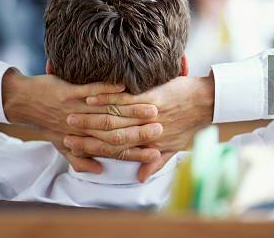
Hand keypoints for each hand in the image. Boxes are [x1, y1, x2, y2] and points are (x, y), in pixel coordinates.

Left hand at [1, 68, 163, 171]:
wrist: (23, 103)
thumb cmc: (45, 124)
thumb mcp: (60, 147)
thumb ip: (80, 160)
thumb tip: (98, 172)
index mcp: (82, 140)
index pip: (113, 150)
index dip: (135, 153)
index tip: (155, 152)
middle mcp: (81, 128)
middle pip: (116, 133)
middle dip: (140, 132)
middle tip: (160, 129)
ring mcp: (75, 109)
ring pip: (107, 112)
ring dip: (131, 109)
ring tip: (151, 108)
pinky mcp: (69, 92)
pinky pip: (91, 90)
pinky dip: (107, 89)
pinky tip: (123, 86)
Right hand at [66, 74, 214, 181]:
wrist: (209, 103)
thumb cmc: (192, 124)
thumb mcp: (176, 147)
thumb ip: (157, 160)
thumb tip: (141, 177)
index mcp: (149, 144)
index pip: (114, 150)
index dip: (92, 150)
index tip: (72, 147)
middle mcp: (145, 132)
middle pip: (109, 136)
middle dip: (84, 134)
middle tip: (64, 131)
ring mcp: (148, 113)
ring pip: (114, 117)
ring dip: (90, 116)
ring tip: (71, 114)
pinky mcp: (152, 97)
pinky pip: (125, 99)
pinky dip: (107, 96)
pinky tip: (92, 95)